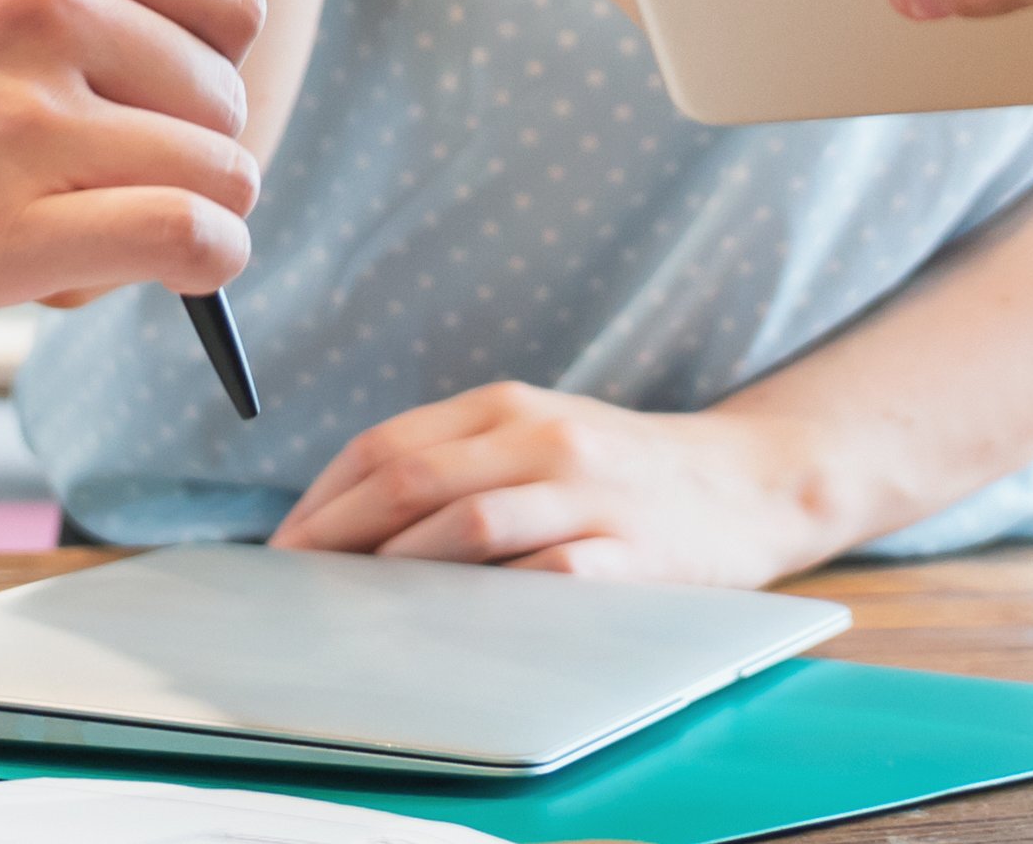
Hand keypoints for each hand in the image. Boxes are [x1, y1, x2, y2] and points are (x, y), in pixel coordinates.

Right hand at [0, 0, 262, 343]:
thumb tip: (201, 73)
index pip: (224, 0)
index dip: (208, 67)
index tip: (162, 105)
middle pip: (220, 93)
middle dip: (188, 148)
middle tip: (113, 182)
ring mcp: (23, 116)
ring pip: (220, 169)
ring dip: (196, 213)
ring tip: (121, 228)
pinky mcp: (5, 233)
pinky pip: (189, 237)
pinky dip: (208, 263)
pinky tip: (185, 273)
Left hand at [269, 382, 842, 584]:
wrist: (749, 480)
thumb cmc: (622, 468)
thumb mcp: (538, 436)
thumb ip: (457, 461)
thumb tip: (349, 522)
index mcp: (508, 405)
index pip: (388, 443)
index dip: (324, 498)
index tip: (284, 548)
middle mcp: (543, 438)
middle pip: (413, 480)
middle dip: (339, 536)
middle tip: (296, 584)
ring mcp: (588, 493)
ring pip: (470, 523)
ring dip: (399, 569)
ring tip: (357, 609)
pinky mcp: (629, 551)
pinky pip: (547, 577)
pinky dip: (491, 600)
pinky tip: (452, 626)